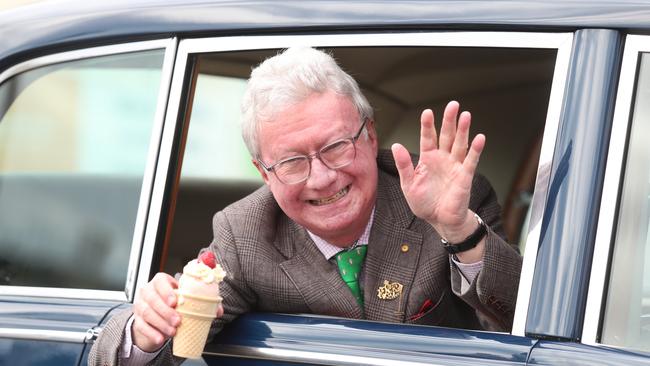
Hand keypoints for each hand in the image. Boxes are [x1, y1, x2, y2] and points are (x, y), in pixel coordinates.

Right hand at [132, 272, 224, 351]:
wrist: (156, 315)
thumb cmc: (172, 303)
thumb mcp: (185, 299)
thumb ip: (201, 301)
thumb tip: (218, 310)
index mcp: (160, 282)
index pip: (160, 281)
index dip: (166, 291)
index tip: (175, 301)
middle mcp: (148, 291)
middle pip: (153, 299)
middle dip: (166, 311)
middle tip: (178, 321)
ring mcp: (140, 305)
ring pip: (147, 312)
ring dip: (161, 323)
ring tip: (173, 331)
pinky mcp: (137, 320)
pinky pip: (141, 326)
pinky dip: (151, 333)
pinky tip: (160, 338)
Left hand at [391, 101, 484, 242]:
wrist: (440, 220)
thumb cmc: (424, 203)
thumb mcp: (409, 184)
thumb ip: (404, 165)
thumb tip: (396, 145)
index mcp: (428, 159)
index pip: (427, 138)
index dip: (427, 125)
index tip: (427, 112)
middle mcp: (442, 159)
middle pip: (446, 135)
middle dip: (449, 120)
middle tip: (453, 104)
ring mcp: (455, 166)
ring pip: (459, 144)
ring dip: (463, 130)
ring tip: (465, 115)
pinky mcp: (465, 176)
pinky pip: (471, 161)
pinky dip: (476, 150)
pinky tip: (479, 138)